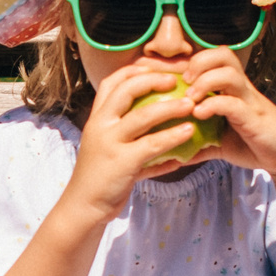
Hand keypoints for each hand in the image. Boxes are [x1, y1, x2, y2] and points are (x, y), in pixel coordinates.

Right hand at [65, 56, 213, 220]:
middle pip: (126, 89)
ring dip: (170, 107)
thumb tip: (168, 129)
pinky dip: (173, 137)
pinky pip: (152, 145)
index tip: (157, 68)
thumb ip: (134, 137)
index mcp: (97, 118)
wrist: (83, 207)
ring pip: (142, 115)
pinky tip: (189, 132)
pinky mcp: (122, 162)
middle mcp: (100, 125)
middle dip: (154, 79)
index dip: (135, 70)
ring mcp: (109, 143)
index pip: (112, 82)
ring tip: (192, 104)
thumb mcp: (110, 148)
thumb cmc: (102, 178)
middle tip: (178, 80)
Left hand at [176, 48, 275, 180]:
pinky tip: (200, 114)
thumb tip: (172, 152)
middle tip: (184, 83)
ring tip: (191, 99)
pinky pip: (233, 102)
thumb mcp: (219, 143)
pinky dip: (213, 105)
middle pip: (223, 54)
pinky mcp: (253, 116)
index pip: (213, 58)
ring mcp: (248, 100)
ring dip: (204, 81)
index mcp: (232, 89)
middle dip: (198, 62)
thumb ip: (198, 142)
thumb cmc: (254, 145)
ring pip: (229, 73)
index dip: (191, 61)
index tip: (178, 80)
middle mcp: (241, 89)